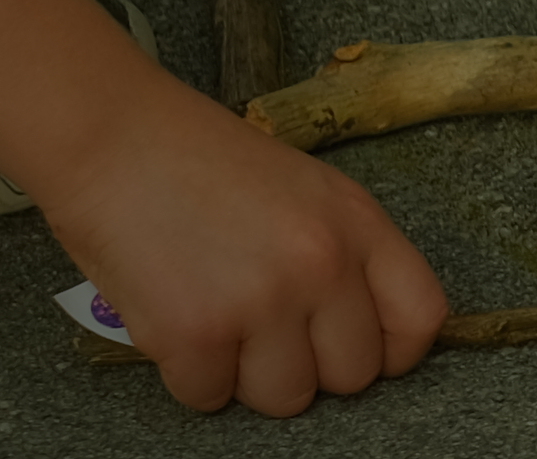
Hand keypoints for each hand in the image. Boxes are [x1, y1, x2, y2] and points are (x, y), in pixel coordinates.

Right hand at [56, 82, 447, 413]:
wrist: (115, 138)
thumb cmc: (204, 163)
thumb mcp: (306, 191)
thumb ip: (343, 255)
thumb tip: (359, 329)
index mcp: (358, 222)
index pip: (420, 319)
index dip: (390, 349)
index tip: (355, 345)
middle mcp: (322, 264)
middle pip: (352, 375)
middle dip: (311, 365)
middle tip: (268, 330)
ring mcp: (262, 301)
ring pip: (285, 399)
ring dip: (249, 375)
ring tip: (220, 318)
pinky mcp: (197, 334)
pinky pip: (210, 398)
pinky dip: (191, 374)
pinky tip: (178, 319)